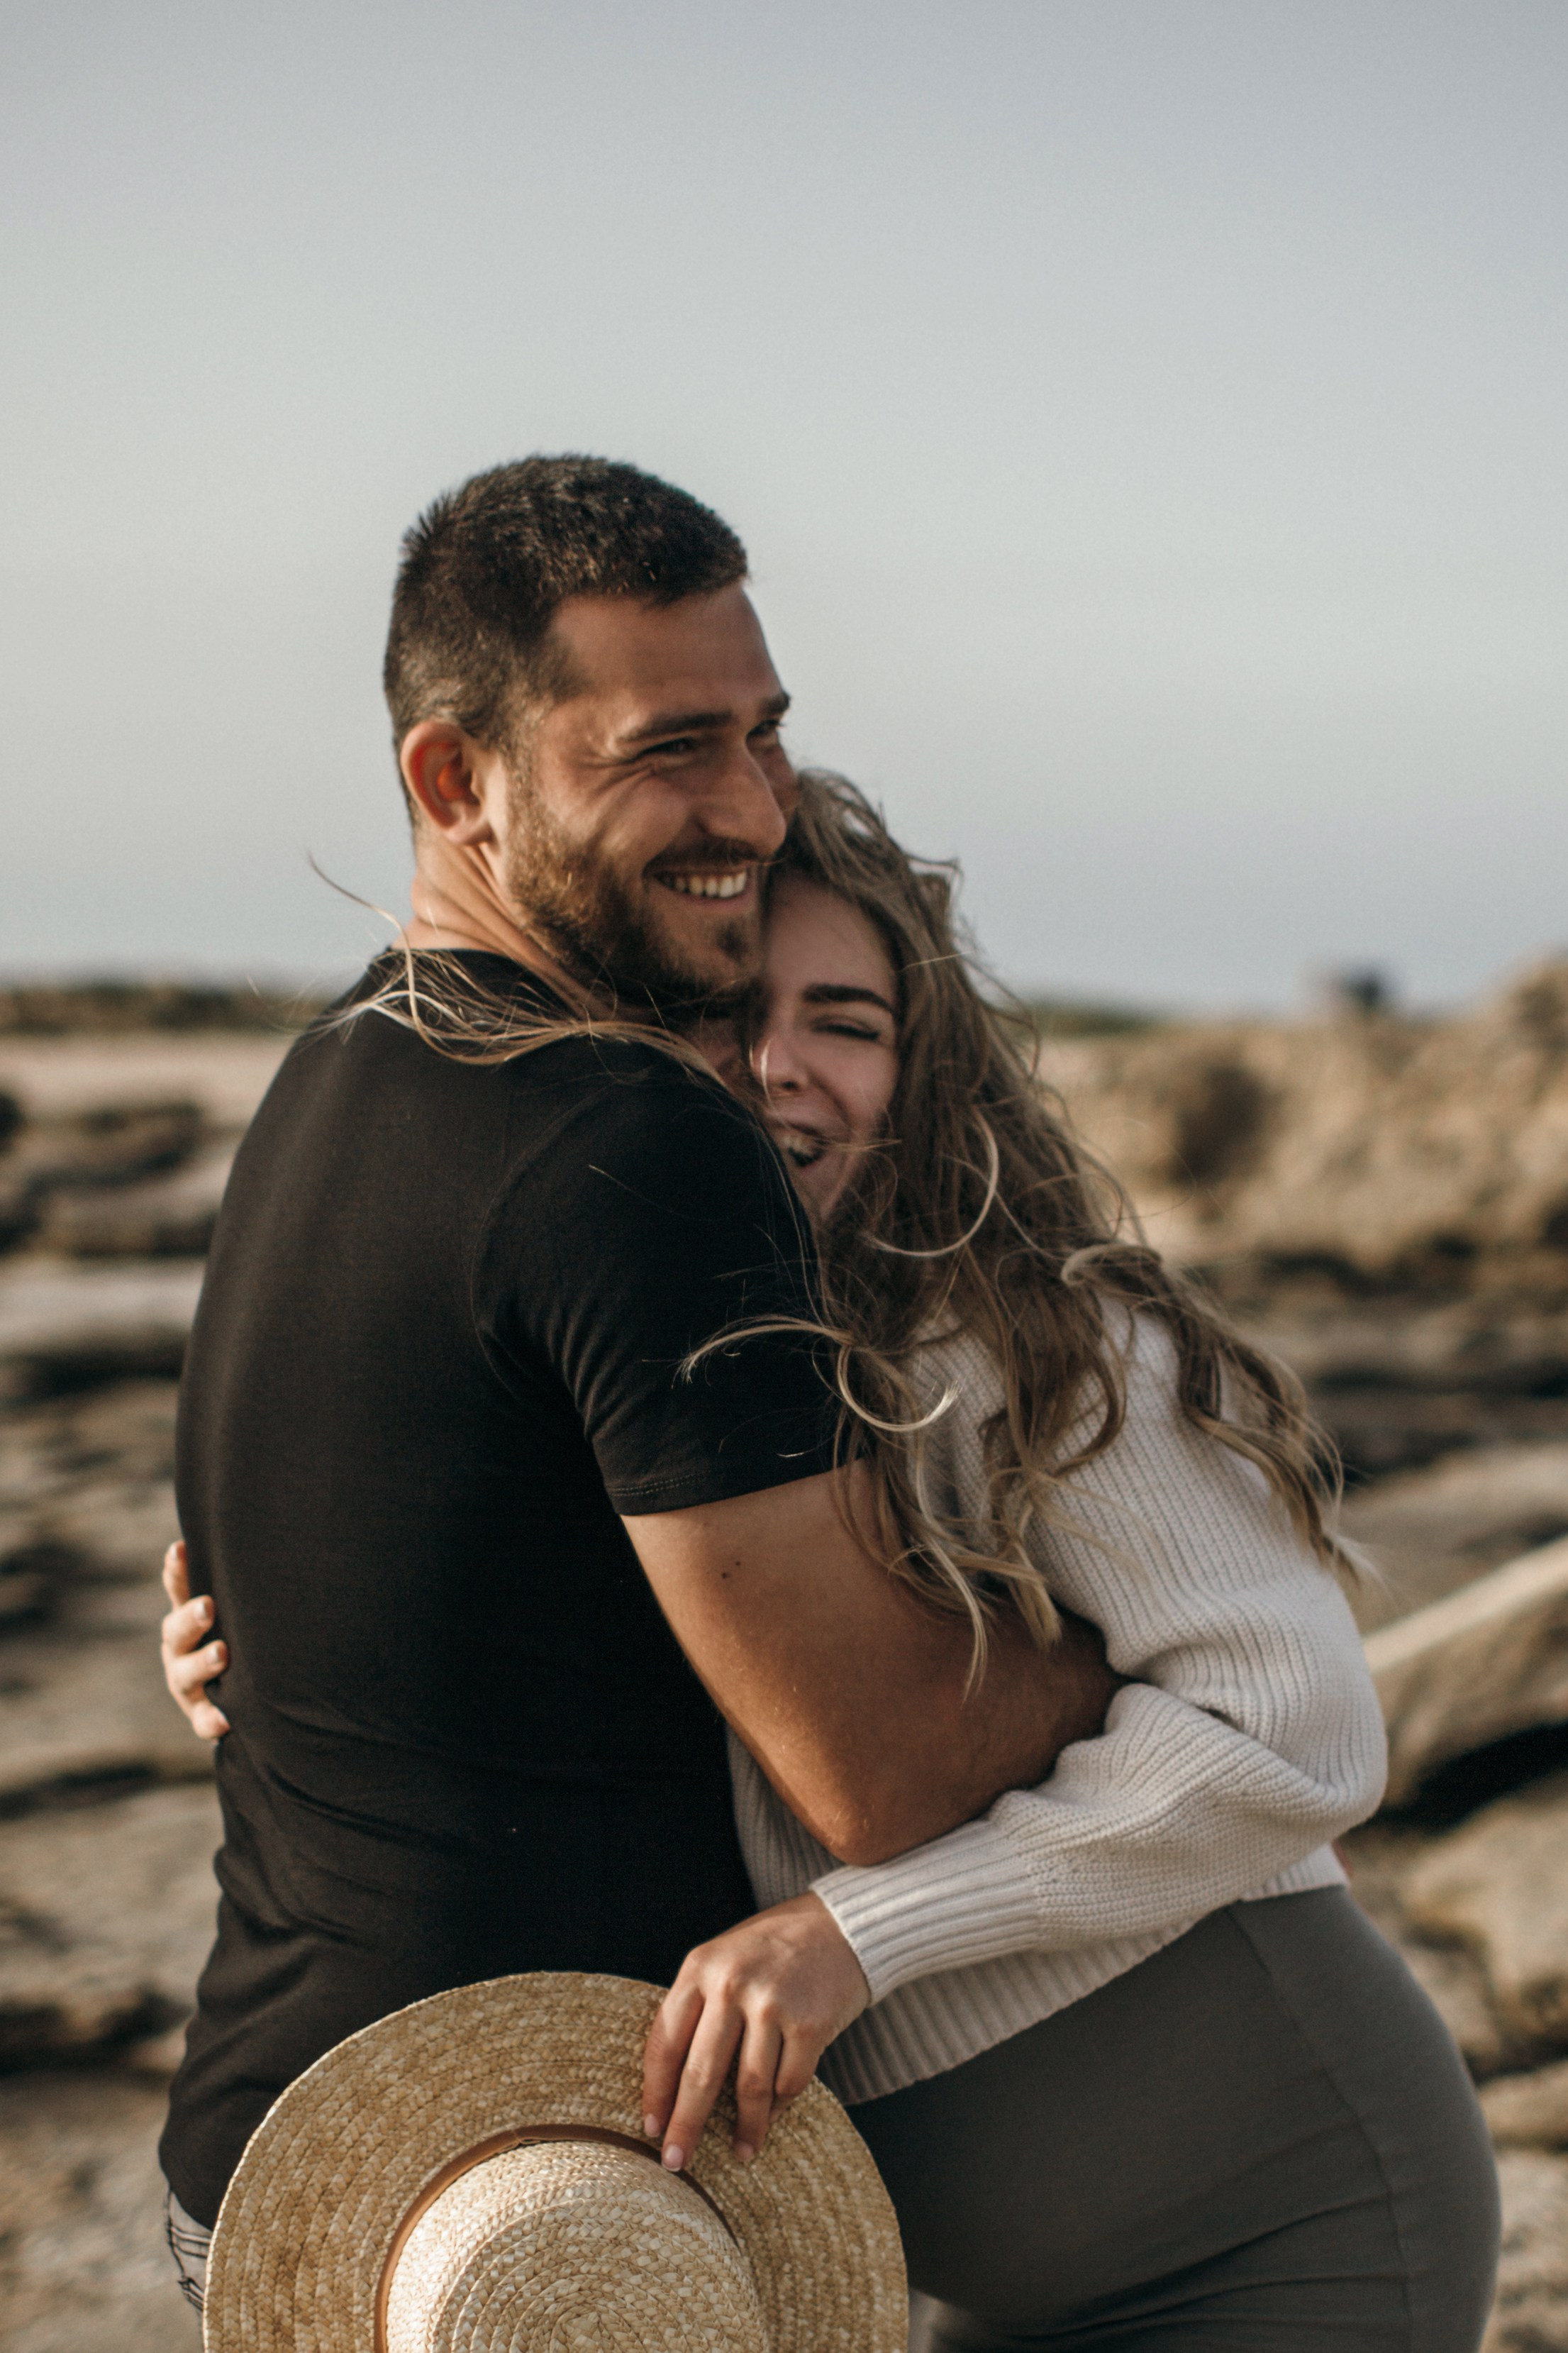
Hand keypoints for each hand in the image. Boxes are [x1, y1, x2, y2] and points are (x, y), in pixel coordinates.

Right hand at [160, 1540, 230, 1741]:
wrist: (243, 1700)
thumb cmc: (243, 1639)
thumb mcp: (239, 1611)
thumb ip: (244, 1583)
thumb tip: (268, 1535)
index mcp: (188, 1620)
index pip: (178, 1590)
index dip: (176, 1572)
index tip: (179, 1550)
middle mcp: (181, 1651)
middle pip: (176, 1632)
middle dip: (191, 1618)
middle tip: (208, 1606)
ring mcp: (188, 1686)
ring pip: (184, 1675)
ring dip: (201, 1664)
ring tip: (222, 1654)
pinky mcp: (202, 1717)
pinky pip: (204, 1722)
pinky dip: (212, 1721)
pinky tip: (226, 1719)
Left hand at [641, 1893, 869, 2170]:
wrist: (840, 1924)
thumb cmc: (773, 1948)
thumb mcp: (724, 1960)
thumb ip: (699, 2008)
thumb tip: (672, 2087)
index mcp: (700, 1967)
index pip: (665, 2042)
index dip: (655, 2092)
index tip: (650, 2130)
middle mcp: (731, 1983)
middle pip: (700, 2073)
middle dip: (685, 2126)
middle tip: (675, 2164)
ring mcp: (772, 2003)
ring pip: (748, 2087)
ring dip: (744, 2128)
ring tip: (740, 2153)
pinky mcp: (810, 2023)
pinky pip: (789, 2083)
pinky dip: (780, 2107)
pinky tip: (773, 2120)